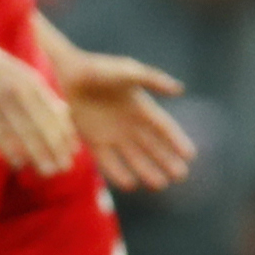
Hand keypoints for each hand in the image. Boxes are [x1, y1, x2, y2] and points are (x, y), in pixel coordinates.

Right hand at [0, 36, 78, 176]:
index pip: (55, 113)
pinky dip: (10, 152)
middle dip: (55, 150)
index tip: (71, 153)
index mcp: (31, 81)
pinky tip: (17, 163)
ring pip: (23, 134)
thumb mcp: (20, 71)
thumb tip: (64, 112)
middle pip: (43, 127)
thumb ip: (41, 91)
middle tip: (64, 168)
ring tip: (47, 171)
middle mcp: (19, 92)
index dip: (65, 135)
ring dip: (38, 156)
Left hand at [59, 51, 194, 190]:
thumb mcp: (126, 71)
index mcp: (142, 108)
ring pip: (135, 159)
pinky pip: (109, 162)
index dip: (178, 141)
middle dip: (167, 162)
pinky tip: (130, 184)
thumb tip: (179, 89)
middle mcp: (130, 125)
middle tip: (179, 176)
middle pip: (154, 148)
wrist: (64, 73)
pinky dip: (119, 174)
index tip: (190, 155)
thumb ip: (151, 79)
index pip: (165, 128)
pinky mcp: (93, 142)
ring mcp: (112, 135)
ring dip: (147, 172)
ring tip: (158, 184)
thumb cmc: (97, 70)